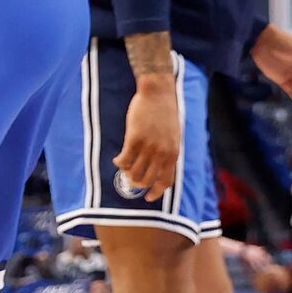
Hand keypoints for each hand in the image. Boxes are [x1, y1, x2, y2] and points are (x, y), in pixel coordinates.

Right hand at [116, 80, 181, 200]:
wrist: (158, 95)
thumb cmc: (166, 114)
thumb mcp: (174, 136)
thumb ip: (168, 152)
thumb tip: (159, 168)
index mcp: (173, 153)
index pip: (166, 181)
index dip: (156, 192)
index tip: (148, 197)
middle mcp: (162, 153)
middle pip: (148, 179)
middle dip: (138, 184)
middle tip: (131, 181)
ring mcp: (148, 146)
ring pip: (134, 171)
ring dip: (127, 173)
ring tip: (124, 168)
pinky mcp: (134, 138)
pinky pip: (125, 159)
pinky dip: (120, 163)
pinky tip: (118, 160)